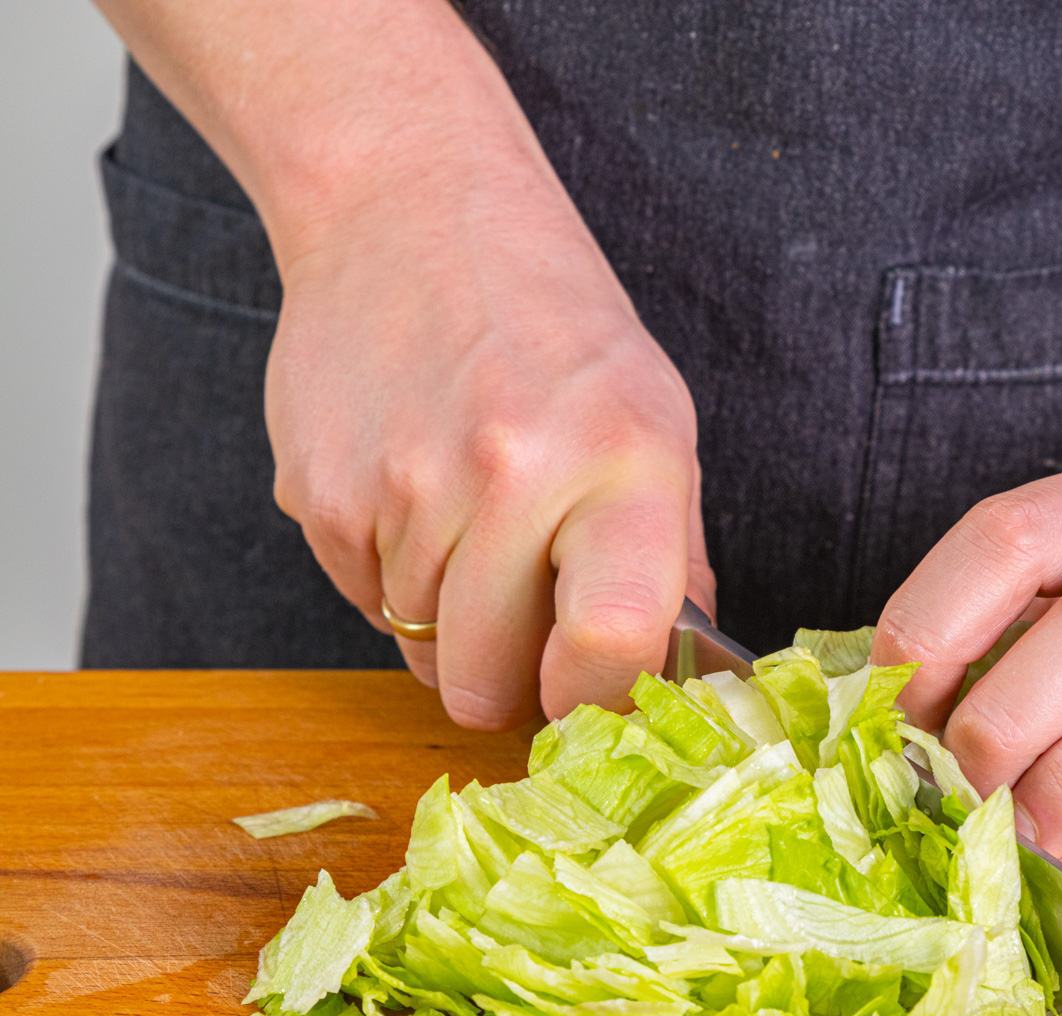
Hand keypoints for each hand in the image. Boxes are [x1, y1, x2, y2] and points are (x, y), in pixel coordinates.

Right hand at [265, 155, 710, 728]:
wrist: (412, 212)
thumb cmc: (554, 326)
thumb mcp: (655, 421)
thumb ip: (671, 554)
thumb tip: (676, 671)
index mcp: (622, 459)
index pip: (613, 638)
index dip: (597, 693)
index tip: (587, 689)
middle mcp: (512, 473)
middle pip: (488, 680)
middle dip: (508, 677)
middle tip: (525, 619)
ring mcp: (404, 486)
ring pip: (421, 648)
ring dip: (449, 619)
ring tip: (472, 519)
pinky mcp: (321, 493)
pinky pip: (363, 600)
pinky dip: (392, 574)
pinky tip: (417, 491)